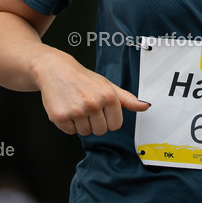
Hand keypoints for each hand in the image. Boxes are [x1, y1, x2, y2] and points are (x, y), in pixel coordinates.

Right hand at [31, 48, 148, 135]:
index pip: (115, 125)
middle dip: (94, 122)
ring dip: (81, 123)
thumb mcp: (108, 86)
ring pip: (85, 132)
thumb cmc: (84, 79)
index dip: (108, 119)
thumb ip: (127, 99)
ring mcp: (76, 111)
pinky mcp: (60, 117)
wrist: (56, 70)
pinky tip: (66, 108)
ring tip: (76, 106)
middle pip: (100, 131)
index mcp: (108, 96)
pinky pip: (69, 132)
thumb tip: (145, 106)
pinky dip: (67, 123)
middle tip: (87, 106)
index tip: (101, 109)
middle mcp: (93, 103)